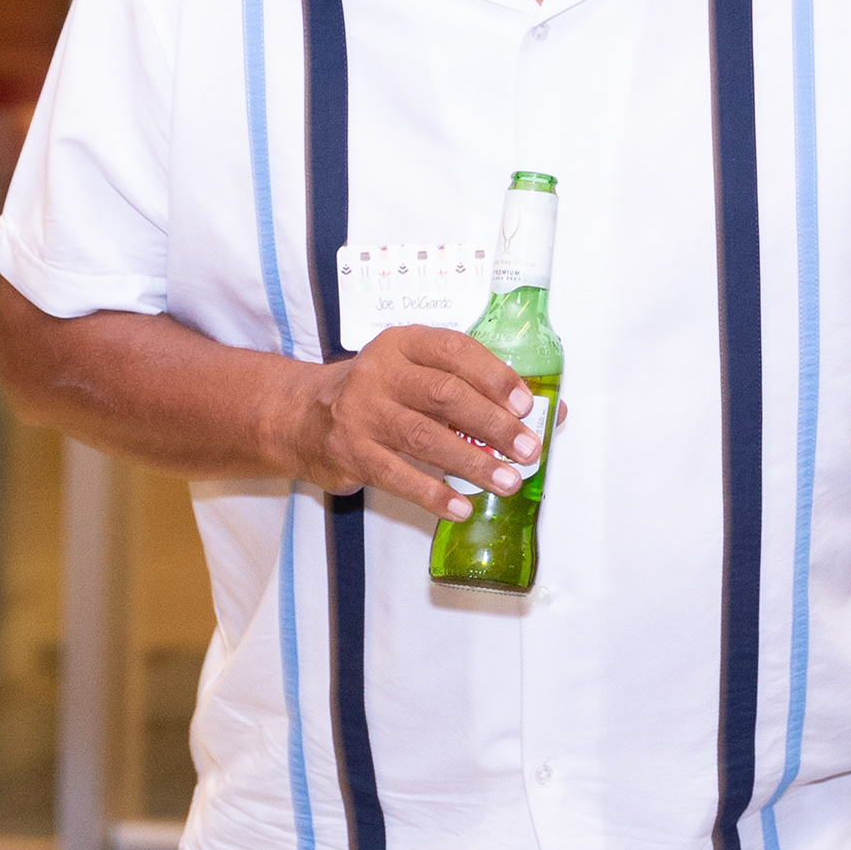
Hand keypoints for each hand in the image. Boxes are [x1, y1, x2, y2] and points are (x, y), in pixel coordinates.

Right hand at [267, 324, 541, 521]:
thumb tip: (549, 411)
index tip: (526, 403)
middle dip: (494, 424)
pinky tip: (462, 506)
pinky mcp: (350, 452)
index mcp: (404, 343)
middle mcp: (380, 373)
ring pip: (425, 437)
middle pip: (445, 395)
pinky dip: (433, 494)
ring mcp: (362, 413)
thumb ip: (475, 386)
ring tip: (507, 481)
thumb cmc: (379, 393)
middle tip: (528, 450)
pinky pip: (398, 476)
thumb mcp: (417, 373)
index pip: (455, 351)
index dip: (494, 376)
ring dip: (472, 462)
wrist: (301, 416)